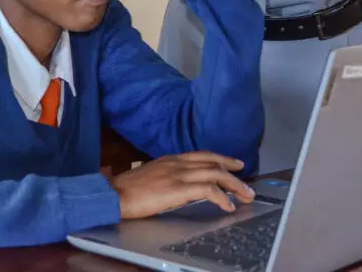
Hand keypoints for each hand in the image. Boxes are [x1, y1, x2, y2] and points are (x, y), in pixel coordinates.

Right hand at [109, 151, 254, 219]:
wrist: (115, 193)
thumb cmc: (129, 188)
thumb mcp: (152, 174)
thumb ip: (168, 174)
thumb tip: (180, 183)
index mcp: (171, 159)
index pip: (203, 154)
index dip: (221, 158)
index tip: (234, 164)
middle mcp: (178, 163)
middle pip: (214, 163)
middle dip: (234, 172)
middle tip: (247, 183)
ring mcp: (179, 174)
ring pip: (216, 174)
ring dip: (234, 186)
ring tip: (245, 196)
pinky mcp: (179, 189)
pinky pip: (208, 190)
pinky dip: (222, 198)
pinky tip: (228, 206)